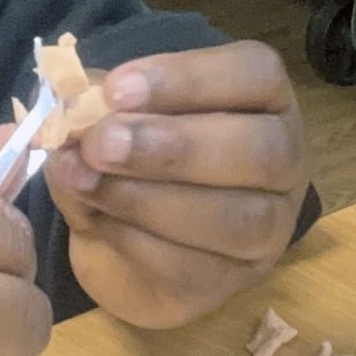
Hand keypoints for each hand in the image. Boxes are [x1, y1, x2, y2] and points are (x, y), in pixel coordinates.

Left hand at [45, 42, 307, 329]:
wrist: (125, 236)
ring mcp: (268, 228)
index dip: (187, 78)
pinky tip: (94, 218)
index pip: (254, 74)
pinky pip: (195, 269)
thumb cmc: (133, 153)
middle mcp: (284, 160)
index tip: (116, 89)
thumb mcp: (114, 116)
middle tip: (101, 145)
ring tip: (84, 181)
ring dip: (148, 200)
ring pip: (235, 219)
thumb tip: (71, 109)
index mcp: (264, 98)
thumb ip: (98, 106)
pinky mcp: (233, 281)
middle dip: (174, 147)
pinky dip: (134, 241)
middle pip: (261, 151)